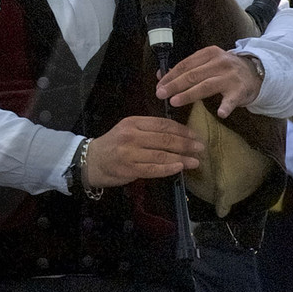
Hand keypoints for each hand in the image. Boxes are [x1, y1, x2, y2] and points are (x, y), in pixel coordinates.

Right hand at [86, 116, 205, 188]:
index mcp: (133, 122)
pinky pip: (153, 169)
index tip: (195, 135)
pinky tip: (180, 168)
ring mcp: (129, 153)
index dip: (182, 130)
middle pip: (164, 139)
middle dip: (185, 144)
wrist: (92, 161)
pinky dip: (168, 169)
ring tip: (195, 161)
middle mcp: (131, 136)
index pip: (162, 124)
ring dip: (181, 158)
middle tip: (200, 148)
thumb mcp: (129, 130)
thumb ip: (149, 130)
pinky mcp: (129, 169)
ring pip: (161, 155)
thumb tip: (179, 135)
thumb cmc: (115, 145)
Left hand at [156, 46, 263, 120]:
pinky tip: (220, 113)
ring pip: (206, 86)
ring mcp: (230, 76)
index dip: (170, 76)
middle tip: (160, 94)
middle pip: (193, 75)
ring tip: (175, 102)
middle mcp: (220, 63)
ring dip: (189, 94)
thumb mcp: (207, 63)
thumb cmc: (225, 70)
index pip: (185, 64)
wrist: (255, 72)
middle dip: (174, 85)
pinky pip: (231, 100)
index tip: (159, 86)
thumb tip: (161, 76)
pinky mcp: (240, 90)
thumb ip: (187, 68)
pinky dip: (226, 106)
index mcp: (209, 54)